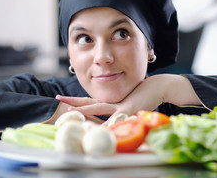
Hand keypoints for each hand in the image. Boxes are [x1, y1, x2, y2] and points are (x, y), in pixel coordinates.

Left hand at [56, 74, 200, 125]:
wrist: (158, 87)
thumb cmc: (145, 94)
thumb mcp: (130, 102)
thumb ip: (120, 109)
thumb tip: (115, 116)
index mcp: (111, 101)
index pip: (90, 102)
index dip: (77, 101)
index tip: (64, 101)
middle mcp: (112, 102)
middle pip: (88, 102)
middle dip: (73, 101)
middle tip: (58, 99)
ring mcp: (118, 106)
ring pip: (96, 108)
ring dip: (82, 110)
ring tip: (69, 111)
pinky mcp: (128, 109)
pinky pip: (114, 120)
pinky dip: (105, 126)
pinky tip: (96, 129)